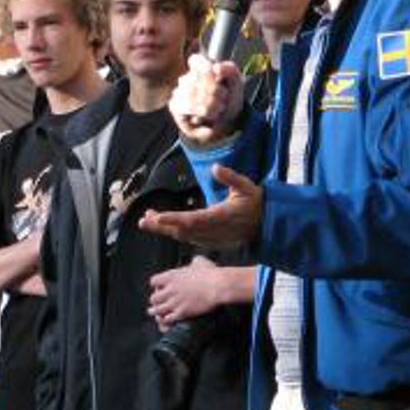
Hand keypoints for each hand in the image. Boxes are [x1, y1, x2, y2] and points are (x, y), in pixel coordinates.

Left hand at [141, 165, 261, 247]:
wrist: (266, 224)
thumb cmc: (255, 203)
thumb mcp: (247, 186)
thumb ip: (231, 177)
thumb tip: (216, 167)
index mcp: (220, 216)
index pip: (192, 219)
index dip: (173, 219)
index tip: (157, 217)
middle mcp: (213, 230)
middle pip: (182, 230)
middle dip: (161, 226)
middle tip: (143, 220)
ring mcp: (212, 238)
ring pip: (183, 236)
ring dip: (165, 229)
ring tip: (148, 219)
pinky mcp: (211, 241)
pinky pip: (189, 239)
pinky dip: (175, 232)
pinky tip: (164, 226)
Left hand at [148, 256, 222, 329]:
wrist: (217, 286)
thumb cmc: (210, 273)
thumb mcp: (200, 261)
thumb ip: (194, 261)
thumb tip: (195, 261)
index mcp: (172, 276)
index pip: (153, 281)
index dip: (156, 285)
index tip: (160, 287)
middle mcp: (170, 289)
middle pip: (153, 298)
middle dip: (155, 300)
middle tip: (157, 301)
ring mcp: (176, 301)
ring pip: (158, 310)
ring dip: (156, 311)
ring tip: (153, 312)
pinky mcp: (183, 312)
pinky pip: (168, 318)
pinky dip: (166, 319)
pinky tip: (166, 319)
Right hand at [169, 54, 243, 145]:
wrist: (226, 124)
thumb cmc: (229, 100)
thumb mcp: (237, 83)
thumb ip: (230, 70)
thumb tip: (216, 67)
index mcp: (200, 67)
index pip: (196, 60)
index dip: (207, 69)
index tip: (219, 79)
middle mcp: (187, 77)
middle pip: (198, 79)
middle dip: (216, 92)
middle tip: (223, 100)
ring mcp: (179, 91)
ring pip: (191, 93)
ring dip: (210, 104)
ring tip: (218, 109)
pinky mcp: (175, 105)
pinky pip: (186, 106)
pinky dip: (201, 113)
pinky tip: (207, 116)